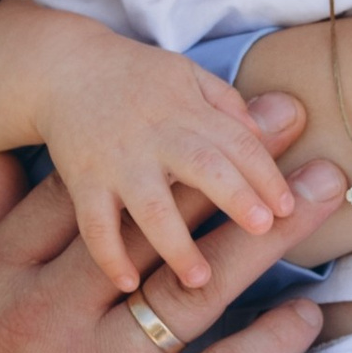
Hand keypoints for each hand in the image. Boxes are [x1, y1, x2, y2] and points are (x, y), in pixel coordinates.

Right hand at [0, 135, 341, 352]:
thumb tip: (1, 163)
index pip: (82, 197)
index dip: (149, 148)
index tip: (207, 108)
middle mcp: (50, 322)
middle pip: (153, 228)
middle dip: (224, 170)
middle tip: (288, 124)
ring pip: (193, 289)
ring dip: (265, 237)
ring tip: (319, 194)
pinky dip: (267, 341)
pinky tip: (308, 310)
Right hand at [43, 29, 304, 295]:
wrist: (63, 69)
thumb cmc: (137, 77)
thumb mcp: (188, 73)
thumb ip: (226, 103)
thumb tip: (264, 134)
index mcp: (189, 111)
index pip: (238, 142)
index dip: (266, 174)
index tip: (288, 207)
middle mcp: (156, 137)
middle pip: (202, 167)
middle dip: (235, 197)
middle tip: (264, 229)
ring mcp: (117, 162)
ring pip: (149, 206)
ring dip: (175, 243)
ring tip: (200, 279)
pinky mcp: (83, 182)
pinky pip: (94, 224)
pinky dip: (108, 255)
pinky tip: (128, 283)